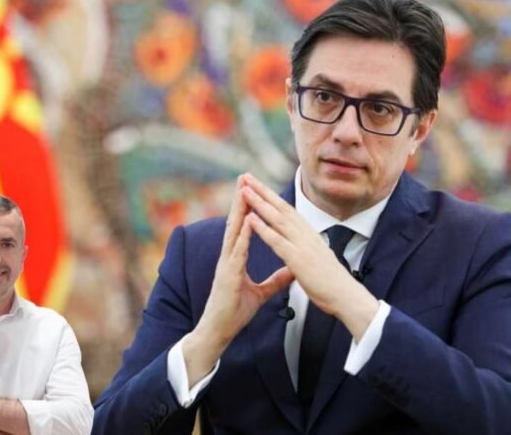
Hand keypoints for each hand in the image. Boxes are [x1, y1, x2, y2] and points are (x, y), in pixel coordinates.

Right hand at [183, 175, 293, 383]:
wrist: (219, 332)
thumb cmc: (234, 312)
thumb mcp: (261, 293)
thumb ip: (276, 280)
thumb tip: (291, 270)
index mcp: (236, 259)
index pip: (243, 228)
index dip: (249, 208)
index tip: (255, 189)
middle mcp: (229, 257)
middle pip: (236, 223)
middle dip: (241, 200)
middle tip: (245, 178)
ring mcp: (226, 265)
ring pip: (233, 232)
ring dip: (239, 211)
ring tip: (245, 190)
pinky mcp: (227, 276)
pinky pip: (236, 252)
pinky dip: (242, 235)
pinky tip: (247, 222)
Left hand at [242, 173, 378, 338]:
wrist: (346, 296)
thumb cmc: (332, 282)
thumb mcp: (319, 258)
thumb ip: (309, 248)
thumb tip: (306, 243)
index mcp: (309, 234)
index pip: (287, 210)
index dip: (272, 196)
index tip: (257, 185)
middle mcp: (306, 234)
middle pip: (280, 207)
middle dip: (262, 190)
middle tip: (246, 176)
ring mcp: (302, 245)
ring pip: (277, 219)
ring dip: (259, 203)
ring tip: (244, 190)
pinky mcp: (298, 258)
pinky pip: (277, 240)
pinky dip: (263, 228)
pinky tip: (250, 218)